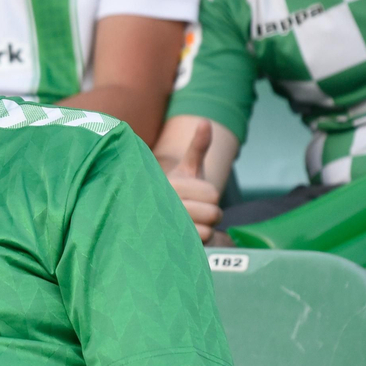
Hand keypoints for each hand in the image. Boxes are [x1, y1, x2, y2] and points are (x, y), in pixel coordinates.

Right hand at [166, 118, 220, 243]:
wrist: (151, 217)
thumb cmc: (175, 191)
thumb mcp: (187, 168)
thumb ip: (198, 147)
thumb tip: (205, 121)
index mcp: (171, 184)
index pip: (213, 194)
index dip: (210, 195)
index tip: (195, 195)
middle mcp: (167, 205)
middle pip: (214, 213)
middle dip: (210, 212)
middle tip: (196, 210)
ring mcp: (168, 227)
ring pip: (208, 230)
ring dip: (204, 227)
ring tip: (190, 222)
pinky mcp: (171, 244)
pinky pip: (200, 243)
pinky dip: (198, 240)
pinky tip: (187, 235)